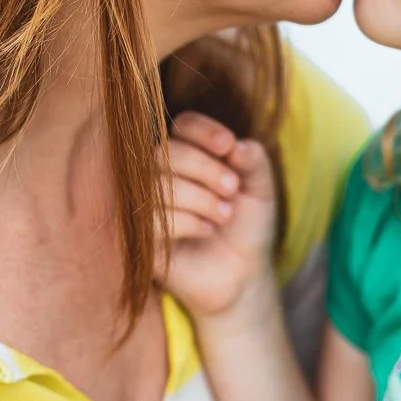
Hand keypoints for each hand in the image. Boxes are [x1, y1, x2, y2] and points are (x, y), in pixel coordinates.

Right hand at [160, 111, 278, 321]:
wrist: (242, 275)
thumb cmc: (247, 227)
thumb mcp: (260, 191)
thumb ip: (254, 162)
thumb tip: (238, 144)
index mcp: (189, 155)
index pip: (183, 126)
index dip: (203, 131)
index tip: (229, 146)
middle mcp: (161, 175)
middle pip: (166, 152)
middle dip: (204, 167)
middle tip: (232, 188)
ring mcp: (147, 205)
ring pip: (158, 185)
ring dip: (200, 198)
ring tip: (225, 214)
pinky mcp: (140, 237)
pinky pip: (151, 219)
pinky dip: (186, 222)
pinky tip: (207, 231)